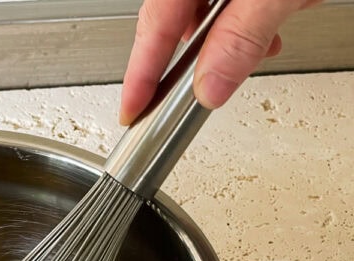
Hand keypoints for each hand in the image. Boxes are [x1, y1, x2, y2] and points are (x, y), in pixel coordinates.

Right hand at [119, 0, 322, 124]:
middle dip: (188, 56)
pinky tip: (270, 24)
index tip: (133, 108)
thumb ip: (241, 37)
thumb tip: (211, 86)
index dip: (141, 72)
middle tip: (176, 95)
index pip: (156, 24)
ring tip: (256, 49)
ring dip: (227, 38)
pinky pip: (230, 2)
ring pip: (205, 12)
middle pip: (174, 18)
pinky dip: (248, 19)